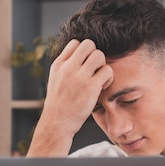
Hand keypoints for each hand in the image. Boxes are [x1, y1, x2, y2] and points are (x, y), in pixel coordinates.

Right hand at [27, 39, 112, 156]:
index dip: (84, 51)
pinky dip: (108, 77)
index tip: (85, 64)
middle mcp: (68, 67)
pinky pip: (107, 70)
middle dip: (95, 54)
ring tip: (99, 78)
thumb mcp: (56, 80)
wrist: (57, 122)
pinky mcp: (91, 87)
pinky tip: (103, 86)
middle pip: (89, 44)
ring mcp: (79, 77)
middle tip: (95, 69)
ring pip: (99, 55)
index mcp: (59, 64)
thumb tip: (77, 55)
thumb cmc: (60, 104)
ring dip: (103, 65)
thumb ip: (65, 66)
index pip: (75, 43)